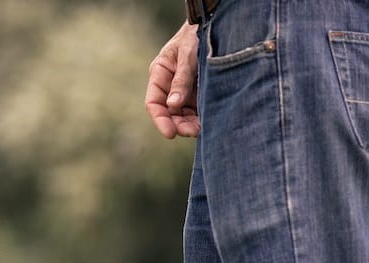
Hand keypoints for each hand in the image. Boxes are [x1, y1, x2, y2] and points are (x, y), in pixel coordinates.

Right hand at [145, 22, 199, 138]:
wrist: (214, 23)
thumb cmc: (196, 35)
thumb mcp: (188, 55)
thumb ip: (181, 80)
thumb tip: (173, 105)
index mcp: (160, 73)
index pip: (154, 102)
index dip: (160, 120)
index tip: (170, 133)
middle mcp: (169, 84)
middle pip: (168, 112)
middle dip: (179, 124)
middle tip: (193, 132)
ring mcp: (183, 89)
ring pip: (182, 114)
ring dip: (190, 124)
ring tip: (202, 128)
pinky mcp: (197, 92)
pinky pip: (196, 110)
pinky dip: (200, 118)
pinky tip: (208, 121)